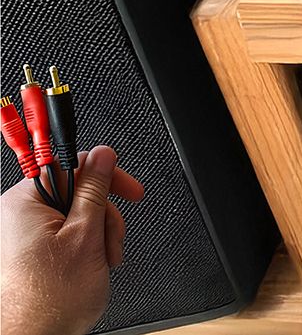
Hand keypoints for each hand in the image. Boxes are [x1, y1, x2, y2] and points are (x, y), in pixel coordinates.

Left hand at [1, 146, 143, 334]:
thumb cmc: (53, 297)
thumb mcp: (86, 234)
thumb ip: (95, 189)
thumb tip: (102, 156)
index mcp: (24, 202)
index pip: (73, 166)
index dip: (107, 177)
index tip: (130, 190)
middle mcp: (19, 213)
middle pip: (79, 192)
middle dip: (105, 217)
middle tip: (112, 239)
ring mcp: (26, 232)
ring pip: (79, 214)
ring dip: (100, 235)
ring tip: (103, 259)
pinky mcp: (33, 248)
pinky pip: (69, 232)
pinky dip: (89, 245)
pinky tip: (94, 263)